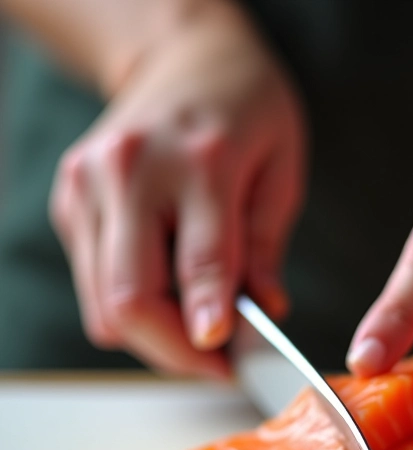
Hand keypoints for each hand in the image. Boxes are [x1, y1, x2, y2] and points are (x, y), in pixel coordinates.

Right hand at [50, 3, 304, 377]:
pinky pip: (95, 287)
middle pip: (133, 298)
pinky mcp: (71, 202)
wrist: (183, 58)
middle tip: (218, 368)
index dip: (210, 326)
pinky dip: (133, 313)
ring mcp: (88, 187)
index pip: (200, 264)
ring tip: (199, 338)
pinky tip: (170, 301)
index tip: (226, 363)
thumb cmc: (246, 111)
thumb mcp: (282, 172)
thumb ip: (267, 246)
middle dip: (176, 353)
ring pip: (106, 305)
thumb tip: (264, 313)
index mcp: (199, 160)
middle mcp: (130, 172)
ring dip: (154, 340)